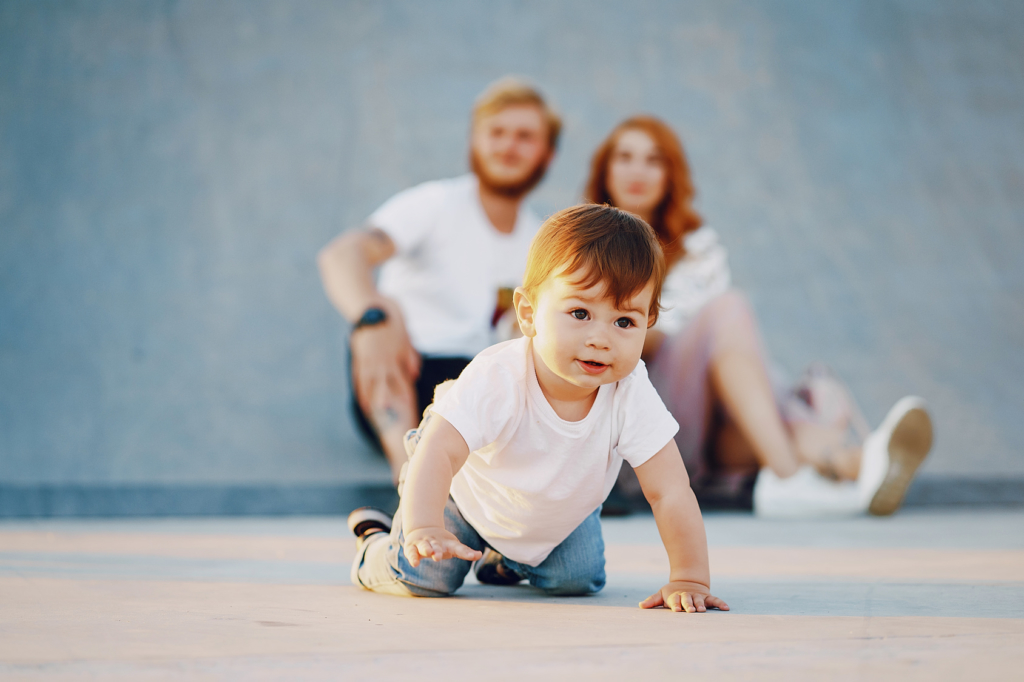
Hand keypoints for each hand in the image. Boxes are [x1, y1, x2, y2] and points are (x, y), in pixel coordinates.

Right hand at [350, 307, 420, 429]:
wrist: (368, 306)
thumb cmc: (390, 317)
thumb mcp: (405, 335)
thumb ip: (409, 355)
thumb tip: (414, 374)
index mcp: (395, 357)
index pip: (402, 380)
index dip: (405, 395)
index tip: (409, 409)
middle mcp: (381, 362)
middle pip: (385, 386)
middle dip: (389, 403)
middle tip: (390, 420)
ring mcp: (368, 361)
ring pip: (370, 385)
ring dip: (372, 400)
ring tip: (373, 414)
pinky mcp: (358, 358)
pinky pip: (358, 378)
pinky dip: (360, 390)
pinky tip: (361, 400)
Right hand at [403, 527, 481, 567]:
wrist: (421, 529)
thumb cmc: (441, 543)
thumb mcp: (452, 546)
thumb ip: (464, 551)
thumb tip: (480, 555)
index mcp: (447, 543)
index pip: (458, 548)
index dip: (467, 552)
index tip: (476, 556)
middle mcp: (435, 542)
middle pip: (437, 546)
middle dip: (438, 551)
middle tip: (438, 556)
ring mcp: (423, 543)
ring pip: (424, 546)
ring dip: (427, 549)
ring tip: (429, 554)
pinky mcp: (412, 547)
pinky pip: (412, 552)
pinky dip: (413, 557)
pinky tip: (415, 563)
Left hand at [640, 581, 729, 612]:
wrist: (687, 582)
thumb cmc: (672, 593)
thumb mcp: (661, 595)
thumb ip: (652, 601)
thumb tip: (640, 606)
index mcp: (676, 596)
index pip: (675, 600)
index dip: (675, 604)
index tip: (676, 609)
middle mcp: (687, 596)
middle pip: (688, 600)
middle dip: (689, 605)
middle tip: (690, 610)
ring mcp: (698, 596)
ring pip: (700, 600)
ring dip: (701, 604)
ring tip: (703, 610)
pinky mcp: (707, 597)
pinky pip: (715, 600)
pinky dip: (720, 603)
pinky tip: (726, 608)